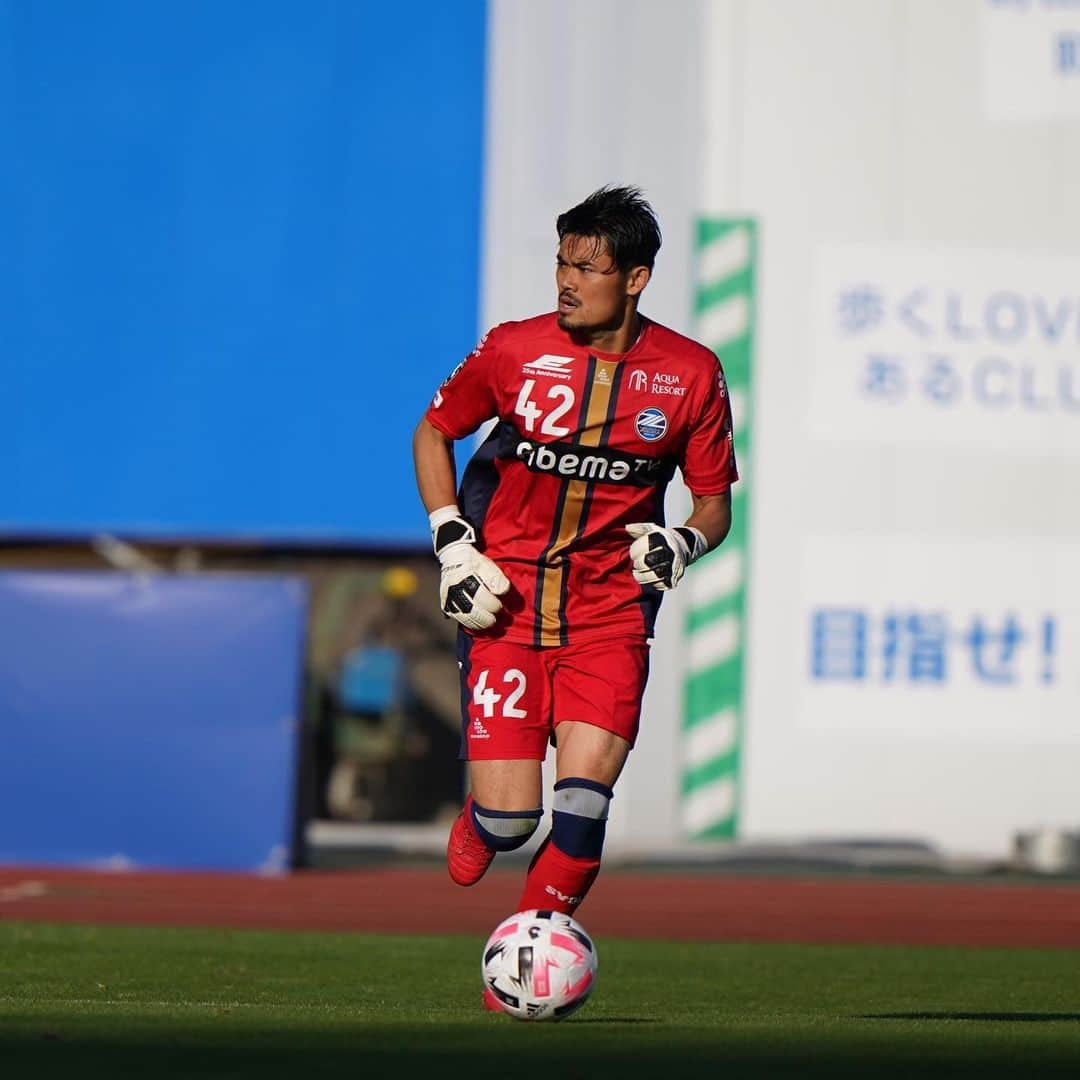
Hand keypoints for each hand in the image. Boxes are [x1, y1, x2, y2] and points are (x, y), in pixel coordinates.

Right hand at [432, 513, 509, 629]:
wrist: (453, 557)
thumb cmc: (474, 562)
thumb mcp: (487, 565)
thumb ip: (496, 578)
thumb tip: (502, 593)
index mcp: (465, 578)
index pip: (482, 597)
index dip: (494, 605)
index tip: (503, 608)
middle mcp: (454, 589)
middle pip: (473, 611)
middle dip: (488, 619)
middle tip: (499, 619)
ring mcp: (448, 598)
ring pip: (465, 617)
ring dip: (480, 624)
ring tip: (491, 623)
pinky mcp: (445, 604)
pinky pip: (458, 618)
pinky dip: (470, 623)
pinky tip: (479, 624)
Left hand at [625, 522, 706, 590]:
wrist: (683, 546)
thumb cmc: (663, 539)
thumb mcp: (652, 529)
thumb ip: (639, 528)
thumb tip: (627, 528)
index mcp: (663, 539)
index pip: (645, 546)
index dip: (635, 551)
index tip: (633, 553)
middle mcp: (670, 552)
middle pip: (648, 562)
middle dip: (637, 564)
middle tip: (635, 564)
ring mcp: (674, 566)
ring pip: (654, 575)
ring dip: (642, 576)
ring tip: (637, 573)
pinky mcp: (675, 578)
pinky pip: (661, 584)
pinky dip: (652, 584)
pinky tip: (648, 579)